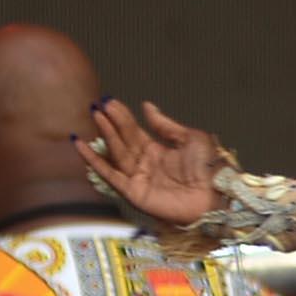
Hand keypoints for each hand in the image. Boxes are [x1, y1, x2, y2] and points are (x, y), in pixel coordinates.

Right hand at [78, 97, 225, 227]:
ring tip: (95, 115)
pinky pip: (109, 175)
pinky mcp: (132, 192)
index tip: (109, 101)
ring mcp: (137, 178)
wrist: (213, 195)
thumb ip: (165, 125)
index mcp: (158, 151)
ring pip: (116, 153)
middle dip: (111, 122)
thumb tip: (147, 106)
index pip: (134, 131)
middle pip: (123, 140)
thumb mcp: (190, 138)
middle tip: (98, 104)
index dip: (122, 116)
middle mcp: (144, 164)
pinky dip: (94, 161)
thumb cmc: (207, 167)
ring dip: (105, 134)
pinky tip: (81, 146)